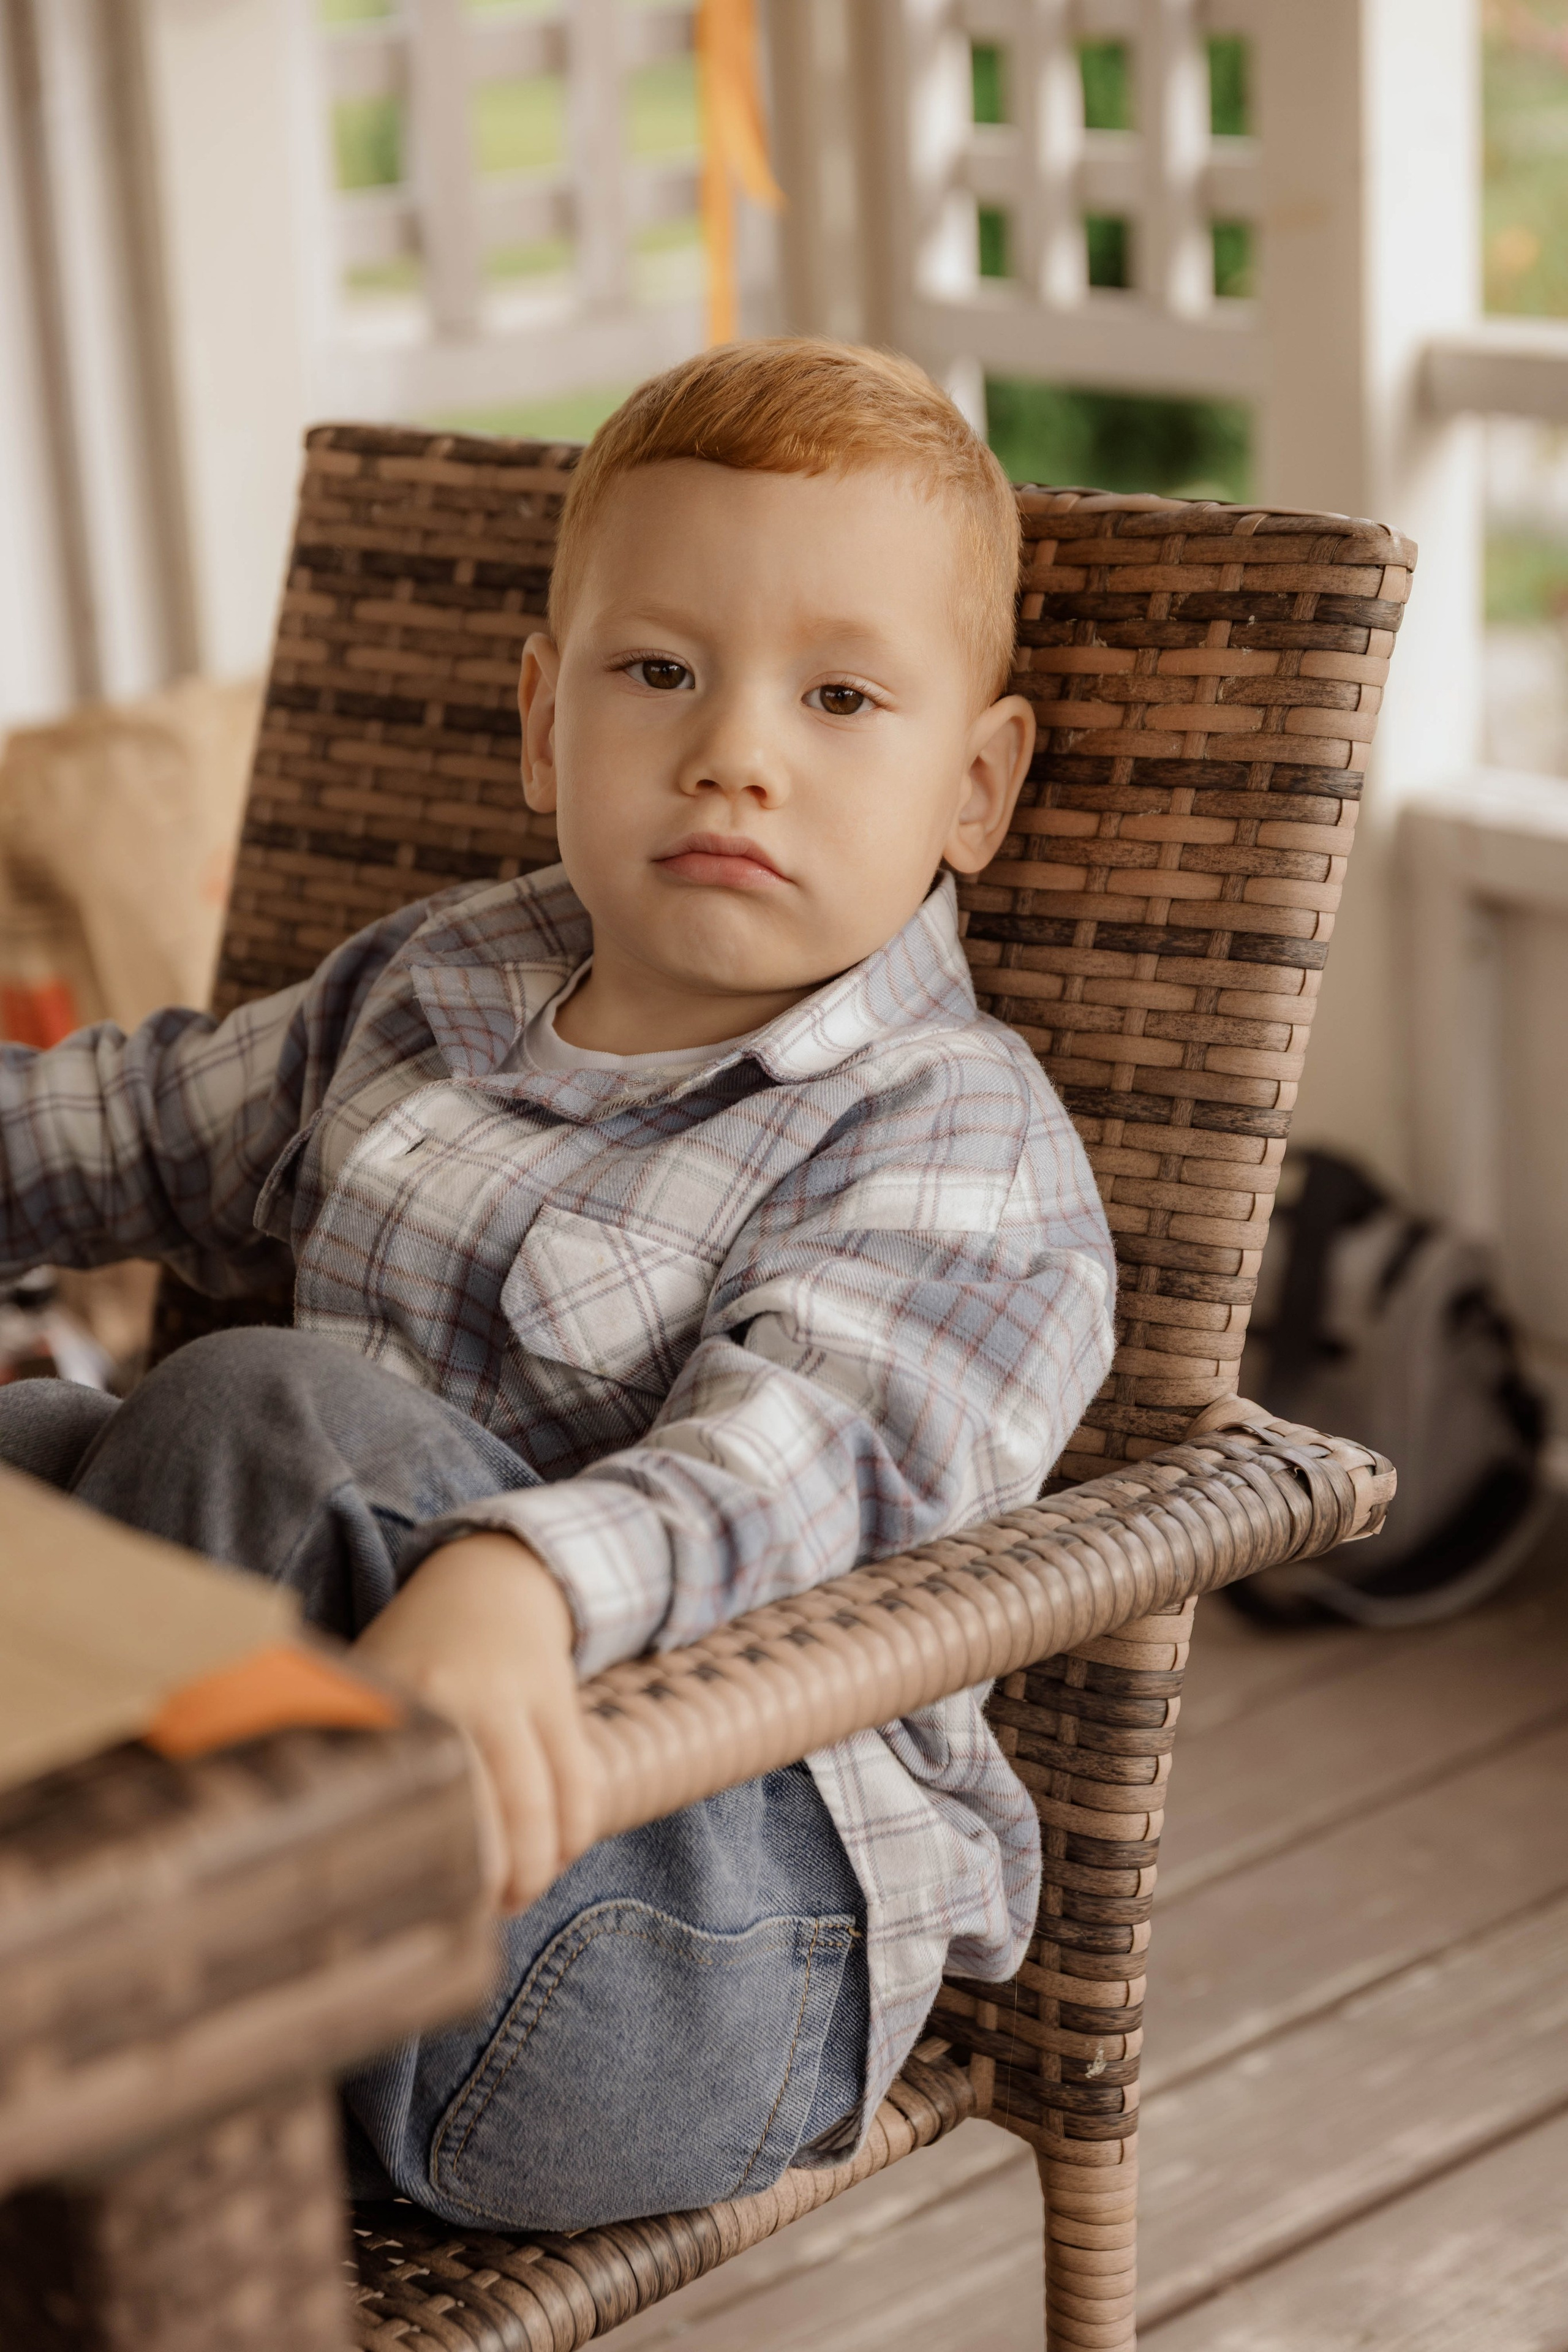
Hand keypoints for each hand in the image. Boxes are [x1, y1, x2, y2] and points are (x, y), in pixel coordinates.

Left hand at [353, 1533, 601, 1914]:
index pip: (407, 1803)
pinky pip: (578, 1781)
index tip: (416, 1912)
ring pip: (540, 1805)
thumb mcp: (365, 1684)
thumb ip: (342, 1749)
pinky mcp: (559, 1697)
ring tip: (518, 1897)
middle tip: (475, 1916)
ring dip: (536, 1869)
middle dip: (489, 1883)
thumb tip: (301, 1849)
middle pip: (483, 1814)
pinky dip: (573, 1832)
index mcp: (395, 1702)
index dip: (419, 1870)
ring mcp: (514, 1695)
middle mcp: (455, 1695)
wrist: (488, 1580)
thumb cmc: (413, 1652)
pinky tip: (555, 1857)